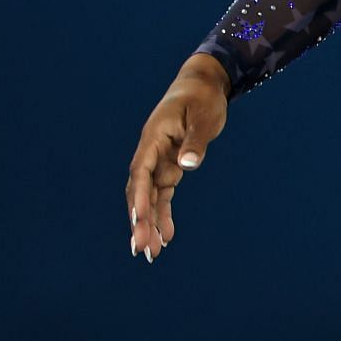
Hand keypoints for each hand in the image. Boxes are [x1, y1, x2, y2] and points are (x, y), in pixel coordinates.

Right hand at [126, 54, 229, 262]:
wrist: (202, 86)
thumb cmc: (202, 98)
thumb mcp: (203, 116)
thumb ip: (195, 141)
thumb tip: (187, 165)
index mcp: (152, 138)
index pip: (141, 172)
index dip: (139, 197)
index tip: (138, 221)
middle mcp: (151, 154)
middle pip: (140, 191)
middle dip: (139, 221)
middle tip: (141, 249)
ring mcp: (159, 162)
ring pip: (150, 198)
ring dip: (149, 224)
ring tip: (152, 253)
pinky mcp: (170, 167)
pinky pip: (163, 195)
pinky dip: (163, 215)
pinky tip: (166, 236)